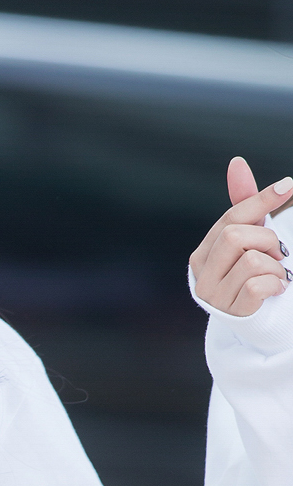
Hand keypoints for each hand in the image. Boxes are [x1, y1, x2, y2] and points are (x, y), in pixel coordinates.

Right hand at [189, 158, 292, 316]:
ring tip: (277, 276)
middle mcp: (201, 275)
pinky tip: (275, 290)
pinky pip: (259, 285)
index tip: (287, 186)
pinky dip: (276, 284)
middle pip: (236, 236)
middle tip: (277, 254)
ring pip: (251, 260)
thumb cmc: (251, 276)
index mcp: (202, 254)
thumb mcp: (248, 239)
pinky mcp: (233, 313)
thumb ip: (244, 204)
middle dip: (266, 240)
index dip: (260, 201)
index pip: (230, 218)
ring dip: (276, 266)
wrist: (257, 323)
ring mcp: (215, 297)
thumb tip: (236, 162)